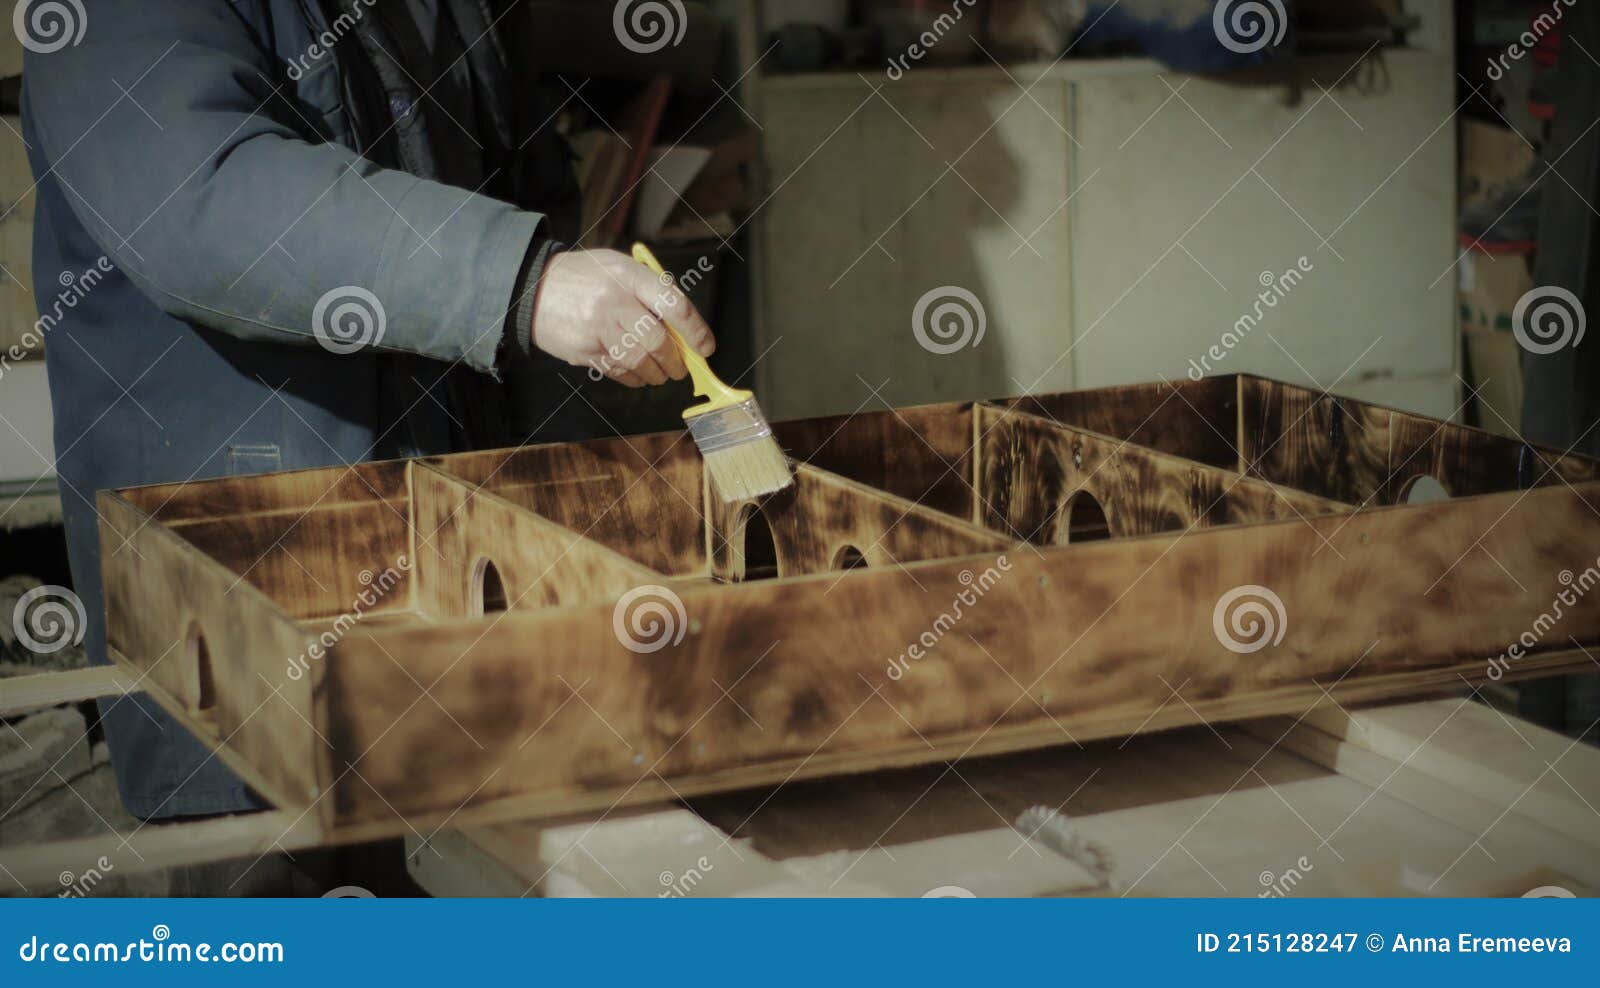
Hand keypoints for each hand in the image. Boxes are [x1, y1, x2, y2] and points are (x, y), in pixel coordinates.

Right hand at [529, 248, 714, 386]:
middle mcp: (613, 302)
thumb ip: (650, 291)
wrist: (533, 289)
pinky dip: (635, 378)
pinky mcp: (584, 350)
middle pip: (658, 341)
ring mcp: (597, 328)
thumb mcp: (619, 268)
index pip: (673, 304)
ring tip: (661, 373)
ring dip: (657, 373)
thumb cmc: (585, 277)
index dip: (695, 329)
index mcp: (628, 276)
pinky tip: (639, 375)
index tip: (706, 347)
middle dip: (676, 361)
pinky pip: (619, 371)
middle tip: (681, 368)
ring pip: (640, 361)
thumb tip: (684, 328)